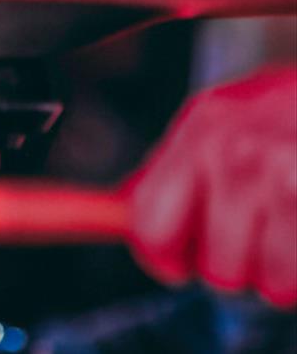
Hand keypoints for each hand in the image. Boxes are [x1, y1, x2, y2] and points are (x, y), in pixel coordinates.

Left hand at [126, 65, 296, 307]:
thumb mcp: (229, 116)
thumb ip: (179, 164)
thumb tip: (121, 210)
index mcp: (204, 130)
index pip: (150, 225)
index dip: (163, 258)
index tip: (177, 265)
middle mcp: (241, 154)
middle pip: (217, 269)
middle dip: (241, 266)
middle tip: (264, 235)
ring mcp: (290, 180)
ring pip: (272, 284)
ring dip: (287, 274)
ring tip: (296, 231)